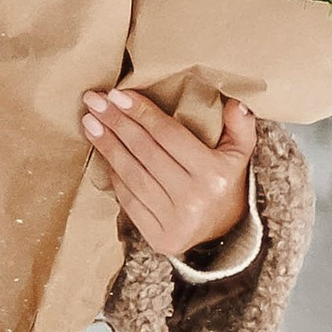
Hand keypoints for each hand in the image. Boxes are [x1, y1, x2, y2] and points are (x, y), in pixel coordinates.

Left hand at [79, 87, 256, 261]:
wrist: (226, 234)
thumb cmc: (226, 183)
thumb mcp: (240, 154)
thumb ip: (240, 127)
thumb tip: (235, 102)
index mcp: (214, 173)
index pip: (168, 135)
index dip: (141, 112)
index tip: (117, 93)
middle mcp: (194, 198)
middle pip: (145, 152)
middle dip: (115, 123)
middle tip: (94, 101)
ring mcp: (175, 221)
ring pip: (132, 175)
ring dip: (107, 146)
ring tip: (90, 123)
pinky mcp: (159, 237)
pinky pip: (129, 201)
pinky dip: (114, 176)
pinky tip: (104, 155)